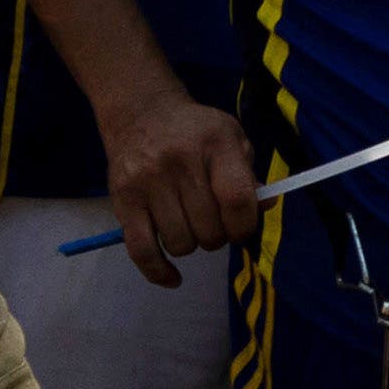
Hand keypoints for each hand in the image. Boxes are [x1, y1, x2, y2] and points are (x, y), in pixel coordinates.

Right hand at [99, 83, 261, 292]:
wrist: (141, 113)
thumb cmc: (196, 132)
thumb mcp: (232, 139)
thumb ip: (249, 176)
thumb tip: (266, 208)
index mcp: (216, 143)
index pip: (237, 200)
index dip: (245, 226)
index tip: (241, 228)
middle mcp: (180, 161)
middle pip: (209, 229)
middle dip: (217, 236)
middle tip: (212, 222)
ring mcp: (148, 180)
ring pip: (179, 244)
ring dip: (190, 245)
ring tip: (189, 225)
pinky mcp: (123, 199)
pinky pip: (141, 250)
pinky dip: (158, 271)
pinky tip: (173, 276)